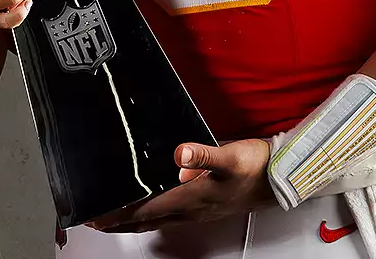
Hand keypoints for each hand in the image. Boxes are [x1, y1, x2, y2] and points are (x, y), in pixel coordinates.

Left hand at [87, 139, 274, 233]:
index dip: (120, 214)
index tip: (99, 217)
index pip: (146, 210)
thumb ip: (203, 154)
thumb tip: (180, 153)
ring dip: (136, 222)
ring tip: (117, 221)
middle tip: (97, 223)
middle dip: (120, 223)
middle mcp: (191, 209)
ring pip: (158, 220)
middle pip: (147, 221)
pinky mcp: (205, 206)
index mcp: (190, 198)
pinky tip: (154, 209)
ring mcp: (198, 210)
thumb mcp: (228, 156)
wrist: (278, 178)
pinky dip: (154, 215)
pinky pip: (172, 215)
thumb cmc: (254, 167)